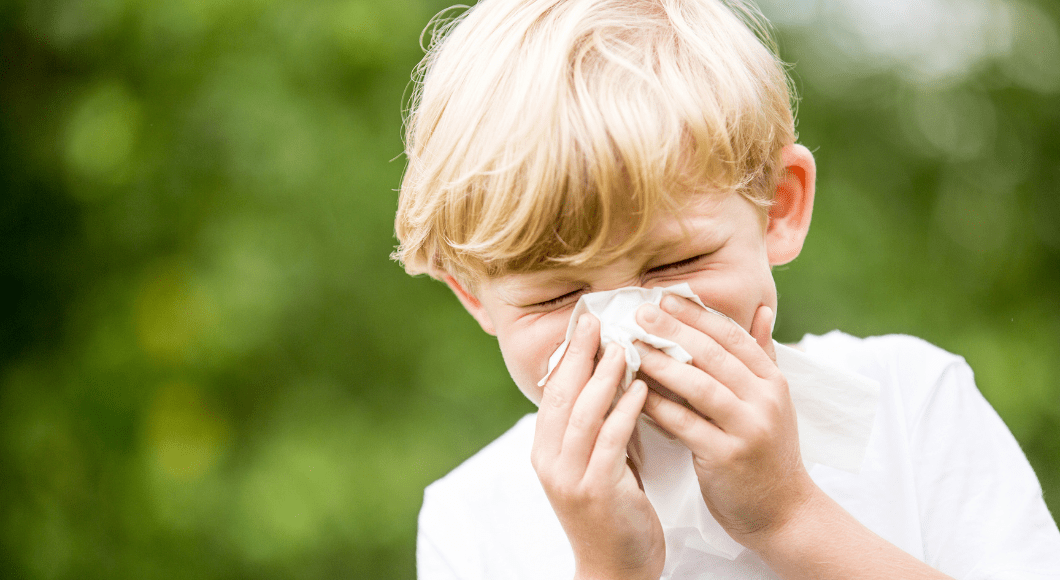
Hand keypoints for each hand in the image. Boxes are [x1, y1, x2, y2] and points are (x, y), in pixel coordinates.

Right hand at [532, 314, 664, 579]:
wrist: (615, 570)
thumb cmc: (613, 512)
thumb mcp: (596, 463)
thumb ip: (598, 426)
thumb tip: (612, 378)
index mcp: (545, 450)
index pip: (552, 391)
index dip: (568, 354)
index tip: (586, 321)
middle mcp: (549, 461)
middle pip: (561, 395)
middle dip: (580, 354)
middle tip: (599, 320)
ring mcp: (569, 478)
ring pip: (582, 414)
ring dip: (603, 377)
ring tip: (625, 347)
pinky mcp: (596, 492)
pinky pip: (610, 442)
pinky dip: (624, 412)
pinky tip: (641, 390)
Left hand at [635, 298, 816, 548]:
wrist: (784, 512)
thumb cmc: (768, 453)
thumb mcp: (773, 401)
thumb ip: (762, 355)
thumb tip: (761, 309)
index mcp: (773, 380)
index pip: (733, 336)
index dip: (697, 314)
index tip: (665, 296)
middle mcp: (765, 399)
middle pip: (714, 355)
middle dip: (674, 330)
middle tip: (640, 313)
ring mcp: (749, 428)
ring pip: (700, 386)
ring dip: (662, 364)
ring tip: (631, 348)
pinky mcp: (728, 457)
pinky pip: (686, 425)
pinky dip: (659, 407)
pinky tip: (634, 394)